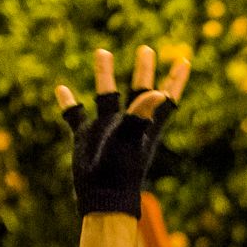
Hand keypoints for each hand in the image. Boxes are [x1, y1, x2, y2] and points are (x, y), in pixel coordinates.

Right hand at [56, 44, 190, 220]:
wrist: (102, 196)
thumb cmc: (121, 169)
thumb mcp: (131, 138)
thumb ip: (141, 115)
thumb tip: (159, 92)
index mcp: (145, 124)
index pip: (165, 97)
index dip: (175, 81)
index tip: (184, 61)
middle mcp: (128, 123)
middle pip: (138, 90)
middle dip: (143, 71)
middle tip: (147, 50)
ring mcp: (107, 128)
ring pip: (106, 95)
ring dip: (104, 74)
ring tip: (102, 52)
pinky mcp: (87, 137)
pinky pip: (76, 115)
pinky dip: (69, 102)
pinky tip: (61, 89)